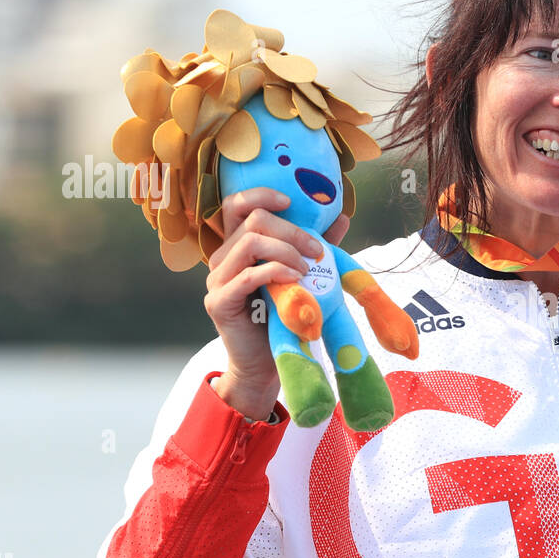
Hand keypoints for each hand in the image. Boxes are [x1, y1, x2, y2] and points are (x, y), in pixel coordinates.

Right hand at [203, 186, 326, 418]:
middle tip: (317, 251)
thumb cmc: (283, 317)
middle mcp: (221, 258)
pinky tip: (296, 279)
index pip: (236, 205)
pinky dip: (276, 271)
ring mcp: (216, 280)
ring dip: (286, 251)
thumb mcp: (301, 275)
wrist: (266, 362)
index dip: (260, 195)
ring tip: (308, 270)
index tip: (289, 202)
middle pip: (252, 220)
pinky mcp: (219, 301)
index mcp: (236, 247)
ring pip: (250, 243)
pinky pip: (248, 275)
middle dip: (291, 230)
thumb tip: (342, 218)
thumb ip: (313, 246)